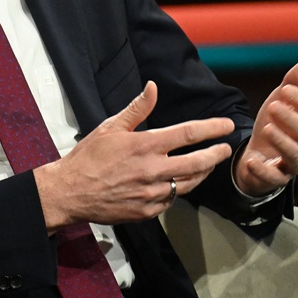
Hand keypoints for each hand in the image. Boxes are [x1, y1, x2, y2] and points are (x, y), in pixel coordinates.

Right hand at [34, 81, 234, 229]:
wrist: (70, 192)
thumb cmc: (88, 157)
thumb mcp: (110, 127)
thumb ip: (137, 109)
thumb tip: (153, 87)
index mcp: (145, 145)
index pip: (188, 133)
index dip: (212, 128)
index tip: (227, 126)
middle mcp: (153, 170)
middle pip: (198, 162)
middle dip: (216, 154)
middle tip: (225, 149)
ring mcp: (152, 192)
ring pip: (189, 184)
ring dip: (202, 173)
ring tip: (207, 165)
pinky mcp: (148, 210)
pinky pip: (171, 200)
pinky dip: (177, 190)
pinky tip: (176, 183)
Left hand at [234, 58, 297, 196]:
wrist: (255, 154)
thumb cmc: (272, 125)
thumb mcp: (278, 102)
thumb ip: (293, 84)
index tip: (285, 89)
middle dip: (292, 120)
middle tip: (273, 106)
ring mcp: (292, 164)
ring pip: (295, 157)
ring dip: (282, 142)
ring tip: (266, 128)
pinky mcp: (277, 178)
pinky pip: (274, 178)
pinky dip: (263, 170)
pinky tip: (252, 160)